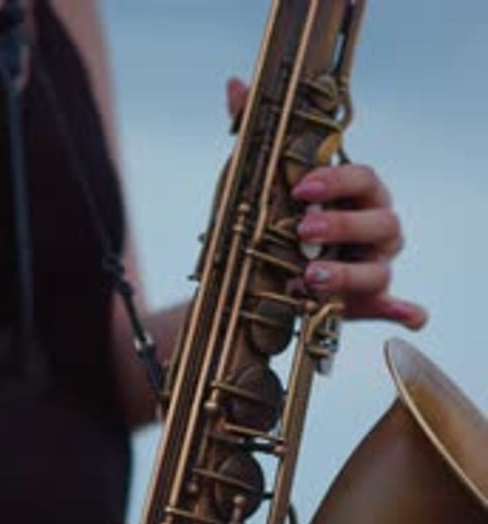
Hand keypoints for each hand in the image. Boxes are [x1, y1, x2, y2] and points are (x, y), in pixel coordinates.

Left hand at [226, 78, 426, 330]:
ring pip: (378, 269)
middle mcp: (376, 228)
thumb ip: (256, 134)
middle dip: (342, 226)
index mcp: (358, 194)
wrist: (271, 272)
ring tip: (308, 277)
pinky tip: (406, 316)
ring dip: (348, 275)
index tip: (300, 189)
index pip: (363, 178)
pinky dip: (400, 311)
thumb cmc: (281, 218)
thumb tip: (236, 87)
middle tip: (301, 231)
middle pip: (380, 222)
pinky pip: (391, 307)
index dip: (337, 181)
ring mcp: (375, 266)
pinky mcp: (367, 303)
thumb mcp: (264, 180)